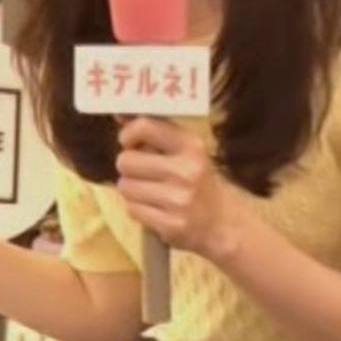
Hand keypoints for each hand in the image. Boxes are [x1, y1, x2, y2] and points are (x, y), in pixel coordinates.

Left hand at [116, 117, 246, 261]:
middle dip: (129, 166)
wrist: (220, 221)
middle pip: (126, 160)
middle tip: (142, 171)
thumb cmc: (196, 178)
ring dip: (131, 189)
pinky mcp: (170, 225)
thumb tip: (120, 115)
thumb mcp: (186, 150)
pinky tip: (155, 208)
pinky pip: (132, 209)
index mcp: (191, 146)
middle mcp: (186, 171)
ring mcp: (178, 200)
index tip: (130, 142)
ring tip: (150, 191)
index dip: (128, 133)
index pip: (146, 126)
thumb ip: (156, 132)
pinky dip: (138, 209)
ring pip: (125, 186)